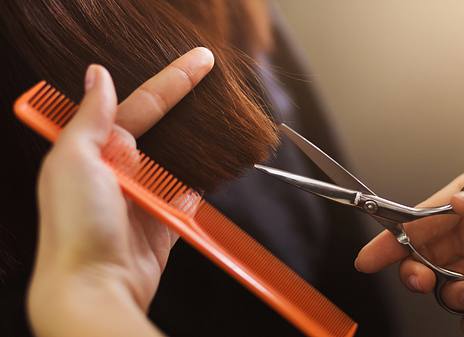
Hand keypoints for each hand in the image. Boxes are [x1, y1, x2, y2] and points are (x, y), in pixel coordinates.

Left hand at [28, 48, 213, 336]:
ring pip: (179, 160)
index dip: (173, 81)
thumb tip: (98, 76)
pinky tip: (216, 170)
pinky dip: (200, 186)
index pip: (142, 105)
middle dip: (188, 106)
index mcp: (97, 150)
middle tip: (216, 82)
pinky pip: (188, 196)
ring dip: (198, 146)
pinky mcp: (164, 222)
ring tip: (223, 123)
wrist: (95, 286)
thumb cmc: (76, 226)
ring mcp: (144, 197)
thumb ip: (90, 118)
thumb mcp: (73, 161)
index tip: (202, 61)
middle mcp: (120, 170)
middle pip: (163, 129)